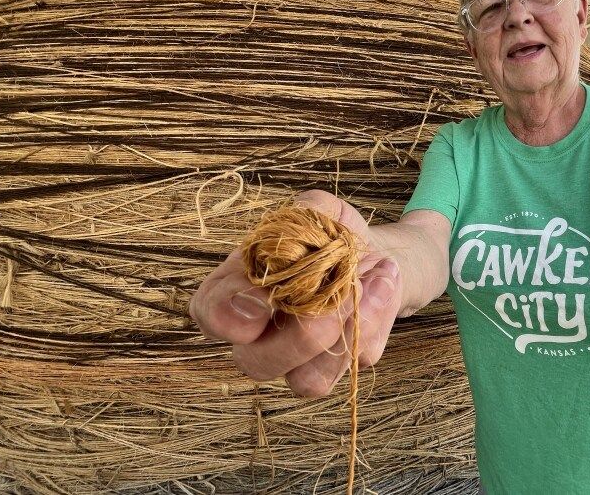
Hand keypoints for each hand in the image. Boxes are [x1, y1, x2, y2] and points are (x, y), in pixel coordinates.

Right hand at [189, 190, 402, 396]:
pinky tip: (380, 287)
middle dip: (297, 336)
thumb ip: (301, 215)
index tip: (263, 292)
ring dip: (341, 329)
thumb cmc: (335, 235)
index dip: (228, 311)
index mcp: (236, 292)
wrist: (380, 254)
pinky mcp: (338, 368)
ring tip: (366, 279)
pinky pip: (348, 365)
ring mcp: (297, 361)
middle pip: (253, 363)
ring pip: (304, 379)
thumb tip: (288, 240)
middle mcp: (259, 337)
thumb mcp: (320, 210)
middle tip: (330, 294)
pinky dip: (369, 323)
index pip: (209, 313)